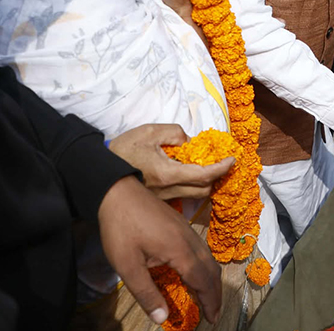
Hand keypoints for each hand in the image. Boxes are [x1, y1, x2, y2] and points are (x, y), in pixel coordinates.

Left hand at [98, 176, 221, 326]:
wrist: (117, 191)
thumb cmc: (120, 228)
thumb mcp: (127, 266)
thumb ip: (146, 293)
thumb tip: (162, 318)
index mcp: (180, 250)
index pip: (203, 281)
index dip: (209, 302)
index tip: (212, 320)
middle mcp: (189, 239)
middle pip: (211, 270)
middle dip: (215, 294)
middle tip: (213, 314)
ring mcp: (186, 229)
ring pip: (208, 258)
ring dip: (211, 280)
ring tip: (207, 297)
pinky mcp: (180, 224)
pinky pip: (201, 248)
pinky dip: (205, 266)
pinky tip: (195, 272)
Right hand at [108, 124, 234, 199]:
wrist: (101, 173)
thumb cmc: (123, 151)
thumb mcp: (149, 132)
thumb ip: (174, 133)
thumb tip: (188, 142)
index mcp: (168, 174)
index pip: (204, 175)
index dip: (222, 168)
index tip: (232, 160)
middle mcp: (168, 191)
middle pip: (203, 190)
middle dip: (216, 177)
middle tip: (220, 162)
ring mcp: (163, 199)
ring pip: (193, 195)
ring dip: (204, 182)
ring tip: (204, 166)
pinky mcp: (158, 201)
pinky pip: (181, 196)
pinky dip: (190, 186)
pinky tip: (186, 173)